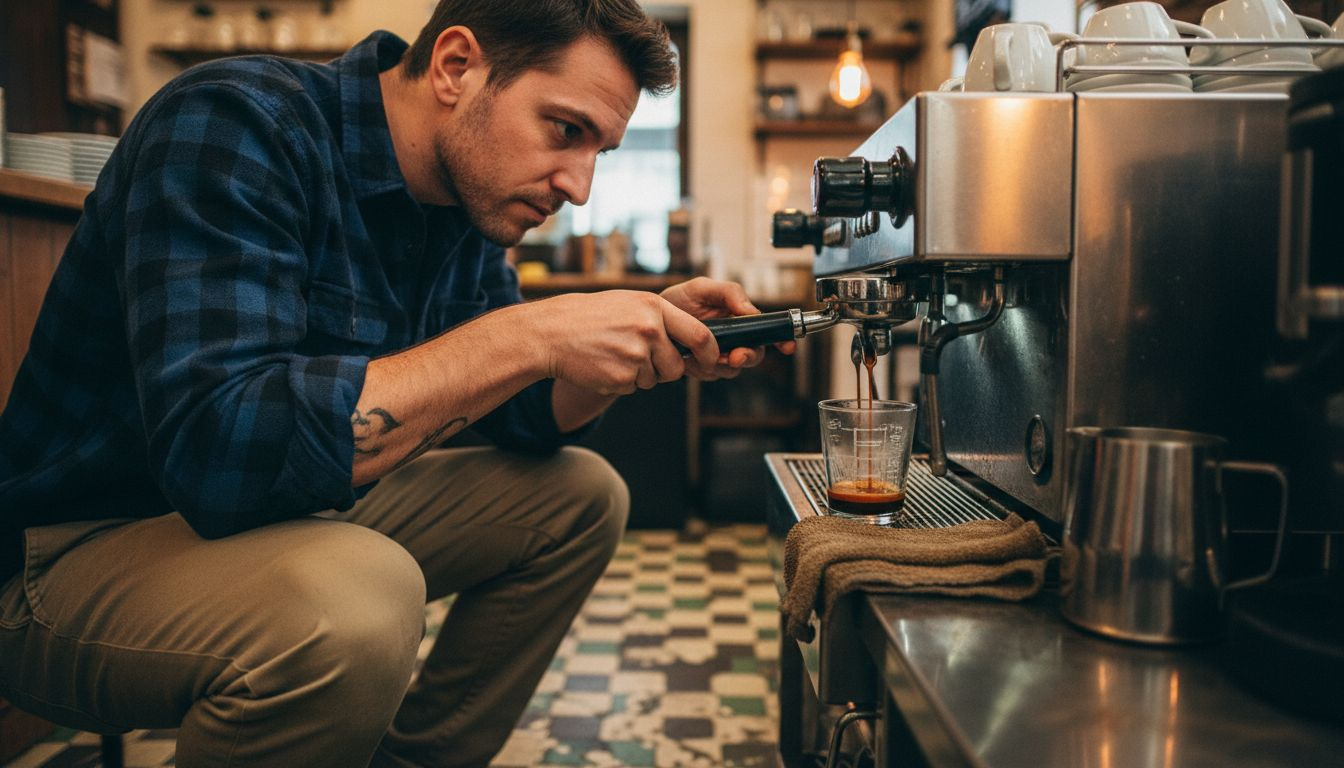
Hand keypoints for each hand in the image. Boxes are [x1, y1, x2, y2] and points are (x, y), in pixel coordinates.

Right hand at [522, 290, 720, 395]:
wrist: (551, 333)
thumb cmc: (591, 317)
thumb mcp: (629, 304)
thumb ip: (661, 319)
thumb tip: (693, 341)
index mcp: (655, 308)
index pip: (700, 335)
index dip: (709, 352)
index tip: (710, 360)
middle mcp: (649, 330)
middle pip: (676, 366)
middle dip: (665, 369)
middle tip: (639, 357)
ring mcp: (636, 355)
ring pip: (654, 379)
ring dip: (639, 374)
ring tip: (613, 353)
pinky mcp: (622, 378)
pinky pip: (633, 387)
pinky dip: (621, 381)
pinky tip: (603, 364)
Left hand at [660, 277, 796, 380]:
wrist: (647, 319)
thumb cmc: (676, 300)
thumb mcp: (702, 288)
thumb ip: (729, 293)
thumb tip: (752, 311)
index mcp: (738, 319)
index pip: (766, 331)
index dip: (781, 340)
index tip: (786, 346)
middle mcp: (732, 340)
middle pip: (753, 355)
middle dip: (747, 357)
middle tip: (735, 356)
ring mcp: (717, 356)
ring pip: (731, 369)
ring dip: (721, 364)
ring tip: (703, 354)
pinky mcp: (701, 368)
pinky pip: (710, 374)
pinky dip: (702, 368)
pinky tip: (689, 358)